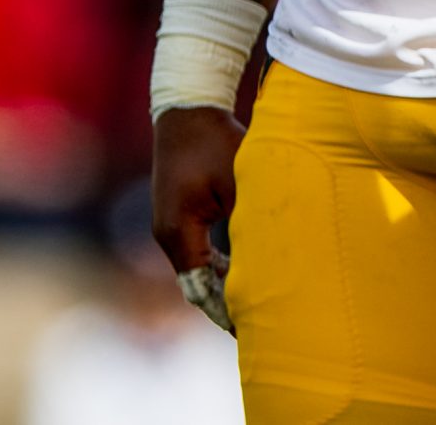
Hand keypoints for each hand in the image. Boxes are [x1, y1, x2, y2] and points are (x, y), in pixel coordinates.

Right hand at [152, 105, 246, 332]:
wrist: (187, 108)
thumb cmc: (215, 140)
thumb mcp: (239, 181)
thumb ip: (250, 222)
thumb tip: (269, 260)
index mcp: (178, 231)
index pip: (201, 287)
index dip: (225, 311)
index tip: (250, 327)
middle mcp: (167, 234)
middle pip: (196, 285)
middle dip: (224, 304)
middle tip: (257, 323)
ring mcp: (168, 226)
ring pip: (195, 270)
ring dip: (220, 286)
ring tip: (252, 305)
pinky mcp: (176, 216)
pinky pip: (194, 253)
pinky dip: (215, 267)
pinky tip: (240, 274)